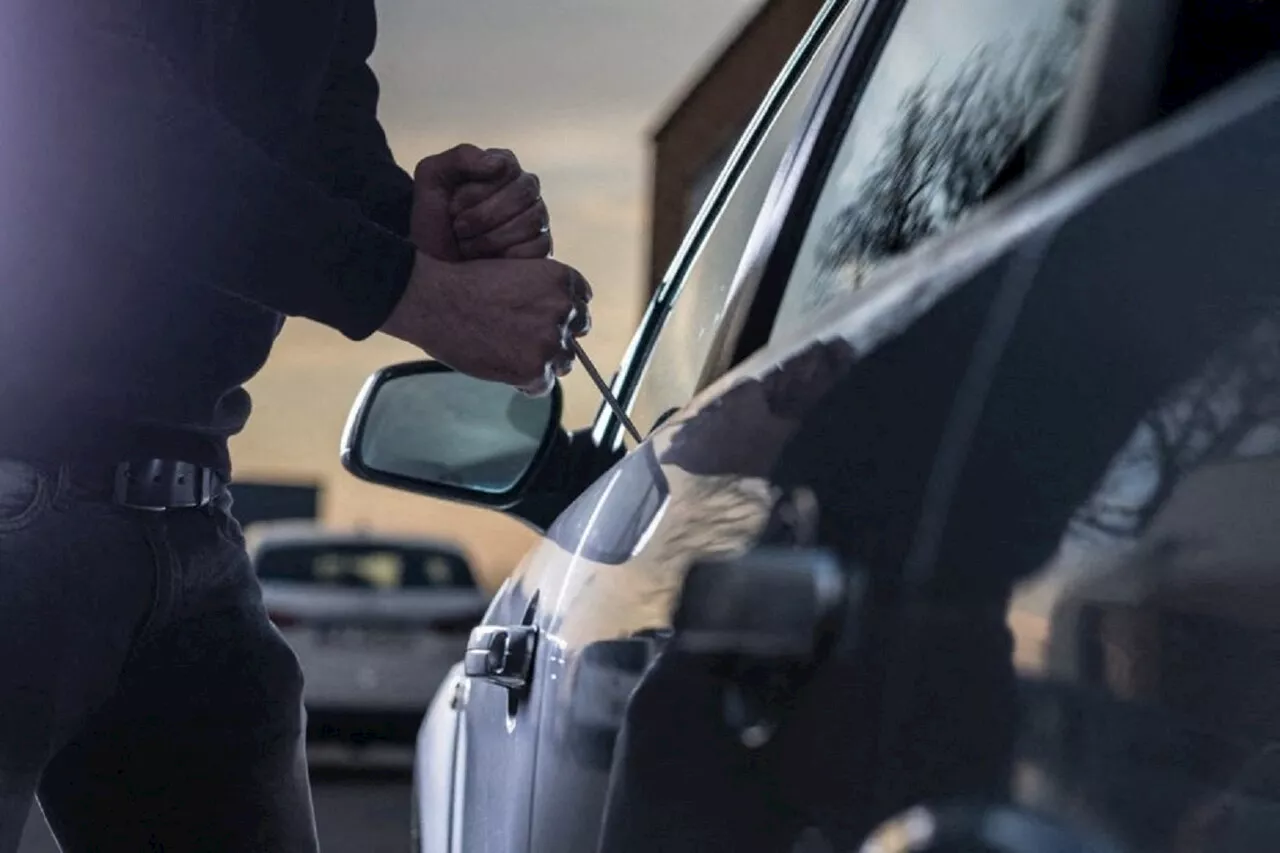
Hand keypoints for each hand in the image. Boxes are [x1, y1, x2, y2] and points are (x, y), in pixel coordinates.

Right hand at [381, 252, 591, 394]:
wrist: (435, 301)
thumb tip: (552, 320)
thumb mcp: (514, 272)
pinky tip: (506, 371)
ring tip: (511, 356)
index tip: (548, 322)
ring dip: (543, 363)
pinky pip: (543, 386)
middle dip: (556, 339)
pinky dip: (527, 384)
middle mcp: (563, 310)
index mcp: (560, 280)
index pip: (581, 303)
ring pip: (563, 362)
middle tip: (526, 342)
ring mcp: (551, 341)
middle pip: (575, 335)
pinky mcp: (535, 369)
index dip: (562, 315)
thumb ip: (541, 294)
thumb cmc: (463, 285)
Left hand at [411, 144, 550, 261]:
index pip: (505, 169)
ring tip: (468, 246)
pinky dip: (507, 256)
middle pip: (522, 194)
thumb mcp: (432, 178)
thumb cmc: (433, 220)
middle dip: (482, 217)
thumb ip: (461, 157)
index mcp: (503, 167)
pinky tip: (488, 260)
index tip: (452, 208)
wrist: (434, 266)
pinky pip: (538, 247)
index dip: (475, 192)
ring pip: (531, 221)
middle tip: (458, 229)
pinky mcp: (541, 246)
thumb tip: (499, 164)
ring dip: (490, 239)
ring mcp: (537, 218)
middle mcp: (525, 189)